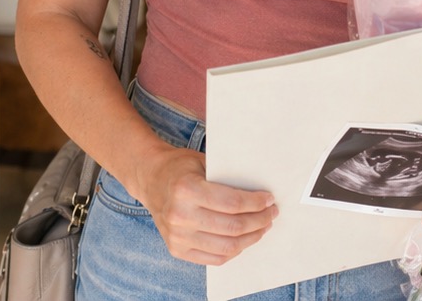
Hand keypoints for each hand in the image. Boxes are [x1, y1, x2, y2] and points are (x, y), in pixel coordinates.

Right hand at [128, 146, 277, 264]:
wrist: (150, 180)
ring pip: (227, 246)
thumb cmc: (180, 168)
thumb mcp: (203, 163)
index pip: (233, 203)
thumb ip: (227, 178)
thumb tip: (261, 194)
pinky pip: (214, 258)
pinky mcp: (177, 249)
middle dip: (259, 221)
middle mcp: (180, 215)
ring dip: (251, 238)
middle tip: (271, 214)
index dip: (256, 203)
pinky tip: (243, 239)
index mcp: (186, 189)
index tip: (269, 200)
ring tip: (262, 227)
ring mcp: (177, 236)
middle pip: (233, 227)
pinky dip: (234, 250)